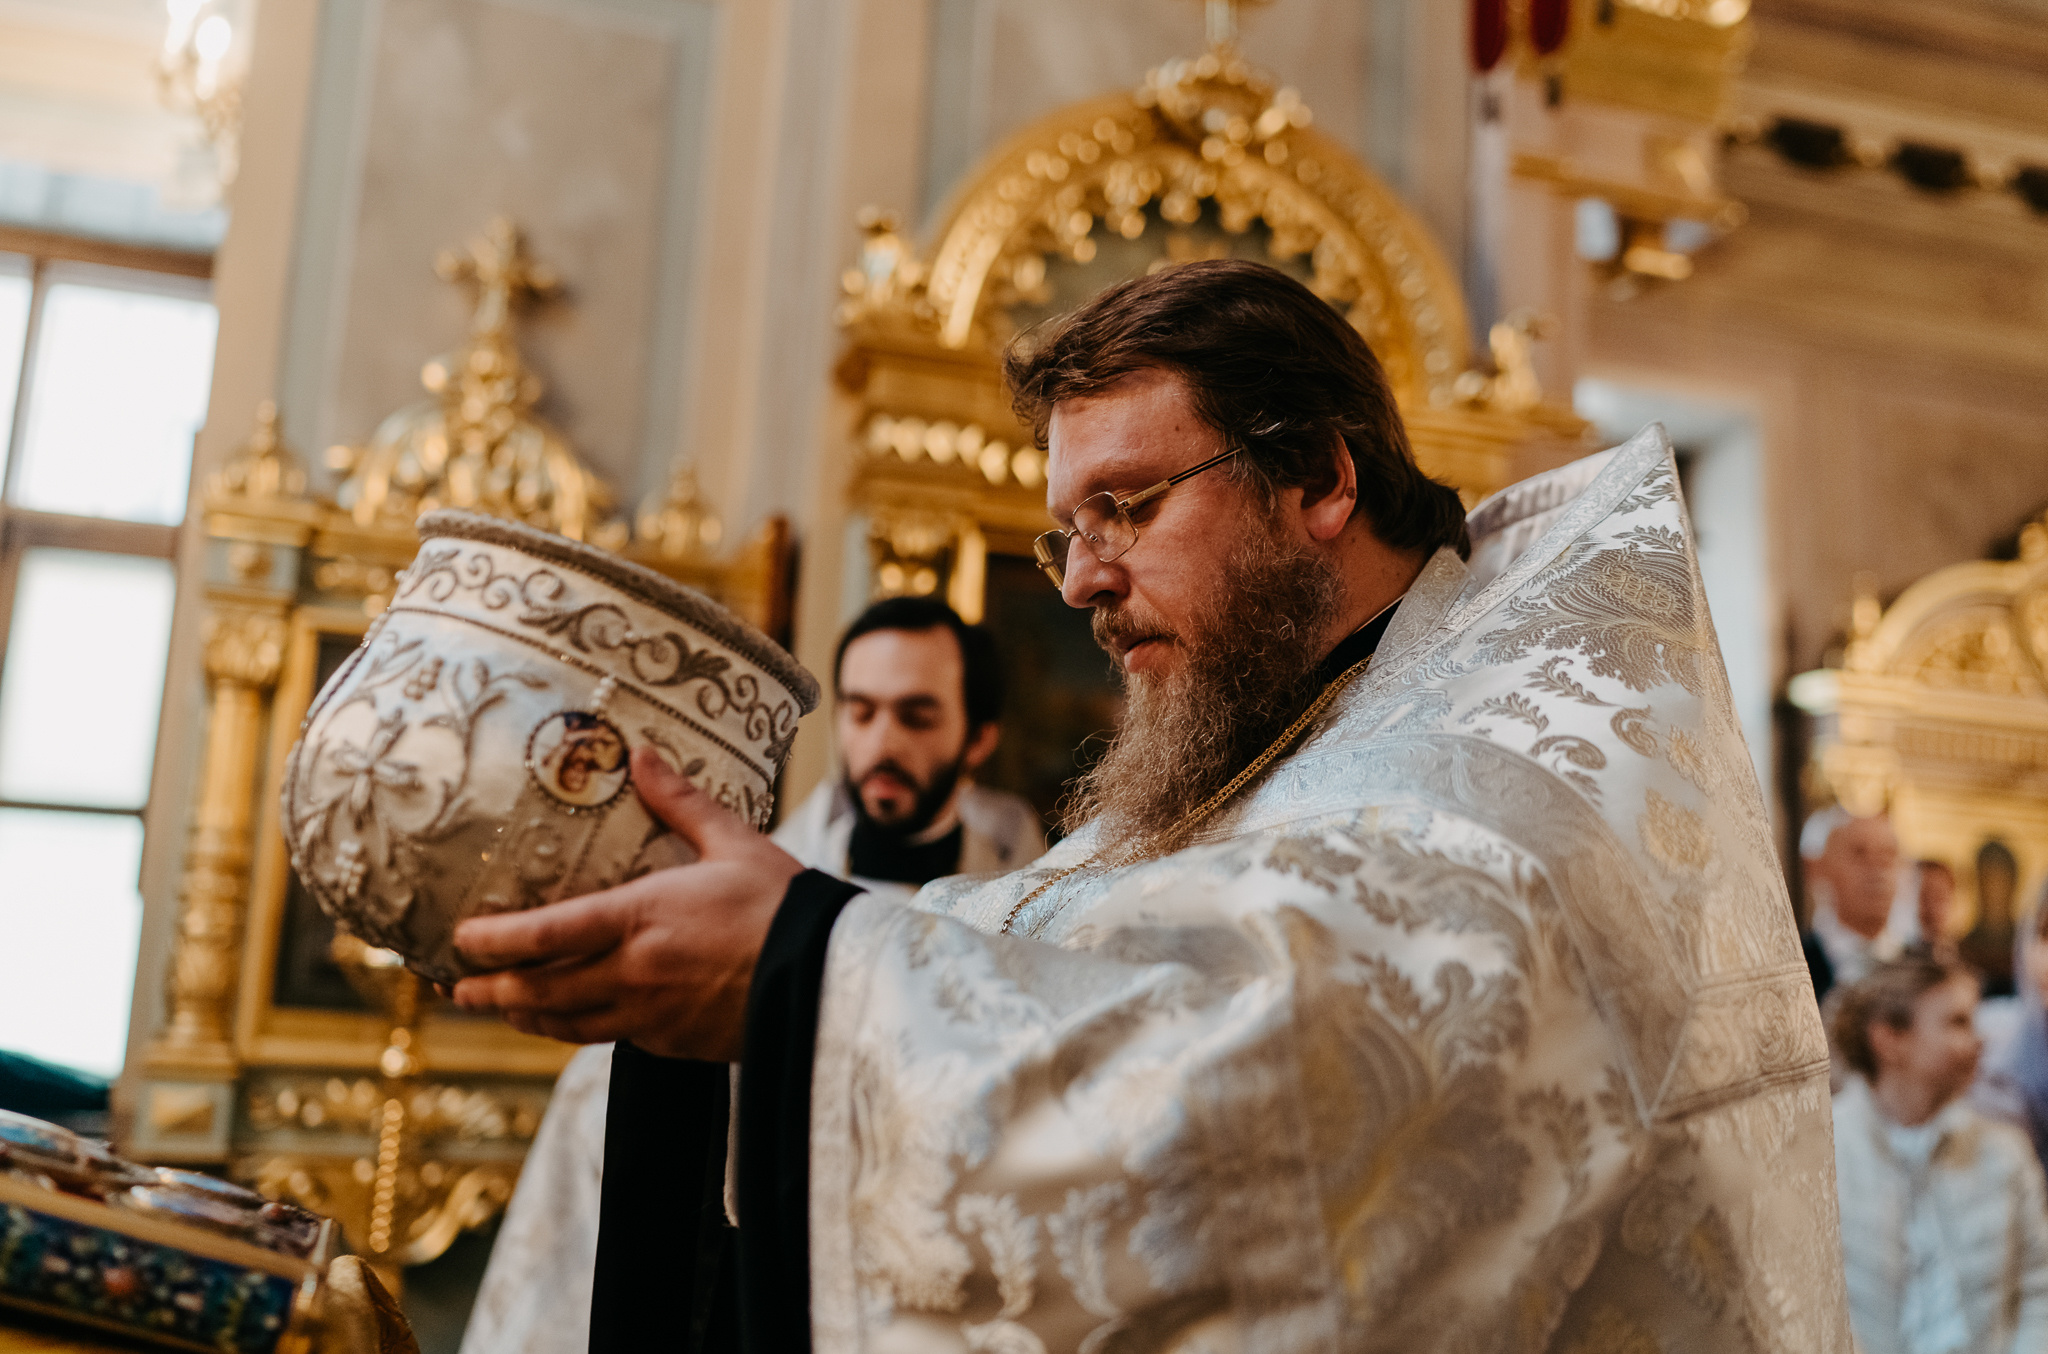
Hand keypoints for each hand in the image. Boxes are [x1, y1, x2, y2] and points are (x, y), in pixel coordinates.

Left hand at [449, 746, 803, 1059]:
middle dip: (490, 991)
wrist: (829, 978)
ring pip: (566, 1023)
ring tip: (497, 1007)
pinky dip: (575, 1028)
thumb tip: (641, 755)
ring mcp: (650, 1014)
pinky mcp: (671, 1042)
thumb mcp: (734, 842)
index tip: (458, 940)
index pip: (544, 935)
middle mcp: (634, 972)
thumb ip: (680, 802)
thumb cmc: (784, 905)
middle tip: (453, 986)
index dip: (493, 942)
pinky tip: (570, 1018)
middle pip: (540, 991)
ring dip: (524, 1016)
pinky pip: (608, 1037)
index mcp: (642, 917)